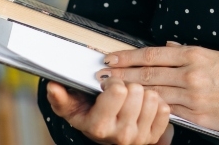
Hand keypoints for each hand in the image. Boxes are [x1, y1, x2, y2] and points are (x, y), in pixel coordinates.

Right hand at [46, 80, 174, 144]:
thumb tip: (53, 86)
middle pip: (137, 91)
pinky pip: (165, 109)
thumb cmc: (90, 118)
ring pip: (153, 97)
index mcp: (99, 126)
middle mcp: (121, 135)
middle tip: (121, 92)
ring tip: (132, 99)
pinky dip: (156, 103)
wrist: (107, 136)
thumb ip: (60, 97)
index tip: (107, 85)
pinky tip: (144, 106)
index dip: (113, 81)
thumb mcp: (71, 109)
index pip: (117, 90)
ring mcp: (140, 137)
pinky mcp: (155, 136)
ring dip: (143, 94)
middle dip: (128, 85)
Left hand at [97, 41, 218, 133]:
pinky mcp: (196, 116)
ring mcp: (193, 97)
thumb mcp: (215, 55)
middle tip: (102, 75)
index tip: (111, 58)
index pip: (152, 55)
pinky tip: (136, 107)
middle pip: (147, 74)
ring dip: (130, 93)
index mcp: (195, 56)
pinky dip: (151, 109)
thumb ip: (188, 52)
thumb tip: (168, 48)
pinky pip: (168, 112)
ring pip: (153, 94)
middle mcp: (191, 75)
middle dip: (121, 75)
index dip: (128, 57)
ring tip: (112, 91)